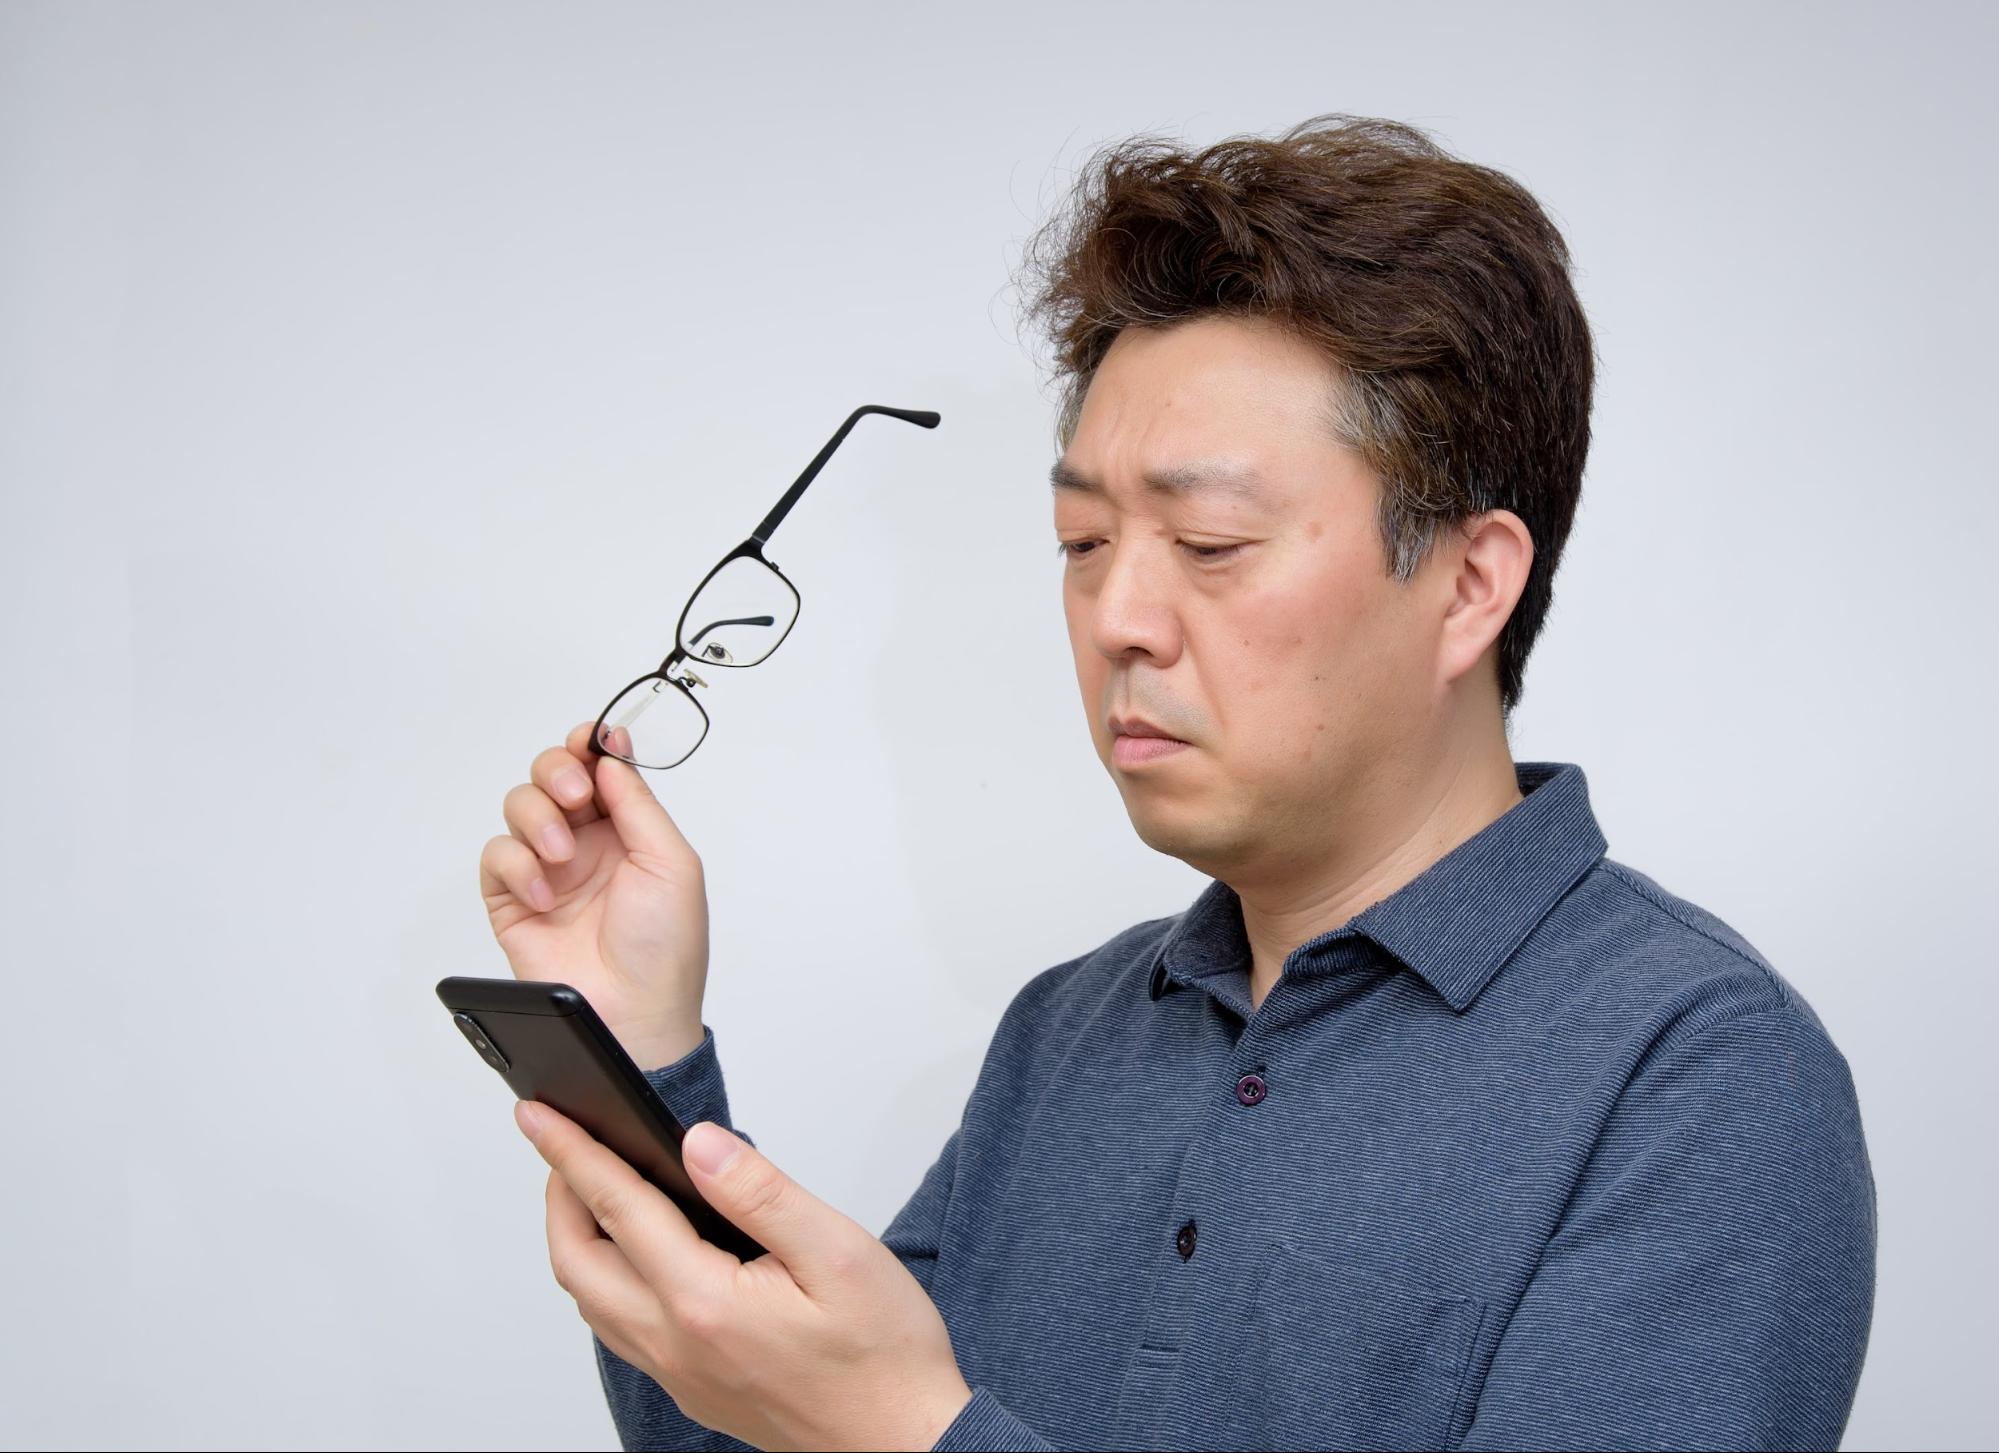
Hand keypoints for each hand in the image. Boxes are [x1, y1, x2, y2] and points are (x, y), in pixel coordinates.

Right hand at [480, 721, 708, 1068]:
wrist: (633, 1012)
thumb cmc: (665, 948)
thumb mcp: (672, 863)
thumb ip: (638, 804)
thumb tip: (611, 755)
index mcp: (627, 830)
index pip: (599, 769)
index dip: (590, 746)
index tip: (590, 740)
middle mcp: (585, 843)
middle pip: (552, 775)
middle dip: (558, 772)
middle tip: (576, 797)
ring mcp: (547, 869)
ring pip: (520, 806)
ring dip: (538, 821)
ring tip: (562, 857)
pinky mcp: (512, 900)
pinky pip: (496, 856)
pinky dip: (516, 866)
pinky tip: (544, 894)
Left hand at [515, 1100, 974, 1452]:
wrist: (906, 1444)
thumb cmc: (884, 1355)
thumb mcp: (836, 1251)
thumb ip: (759, 1193)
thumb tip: (698, 1144)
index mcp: (704, 1302)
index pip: (618, 1208)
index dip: (573, 1153)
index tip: (537, 1114)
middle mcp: (676, 1345)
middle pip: (579, 1262)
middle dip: (559, 1195)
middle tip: (563, 1144)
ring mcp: (680, 1375)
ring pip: (593, 1303)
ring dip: (578, 1241)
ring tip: (591, 1190)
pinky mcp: (695, 1391)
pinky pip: (621, 1332)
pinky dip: (606, 1282)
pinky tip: (636, 1260)